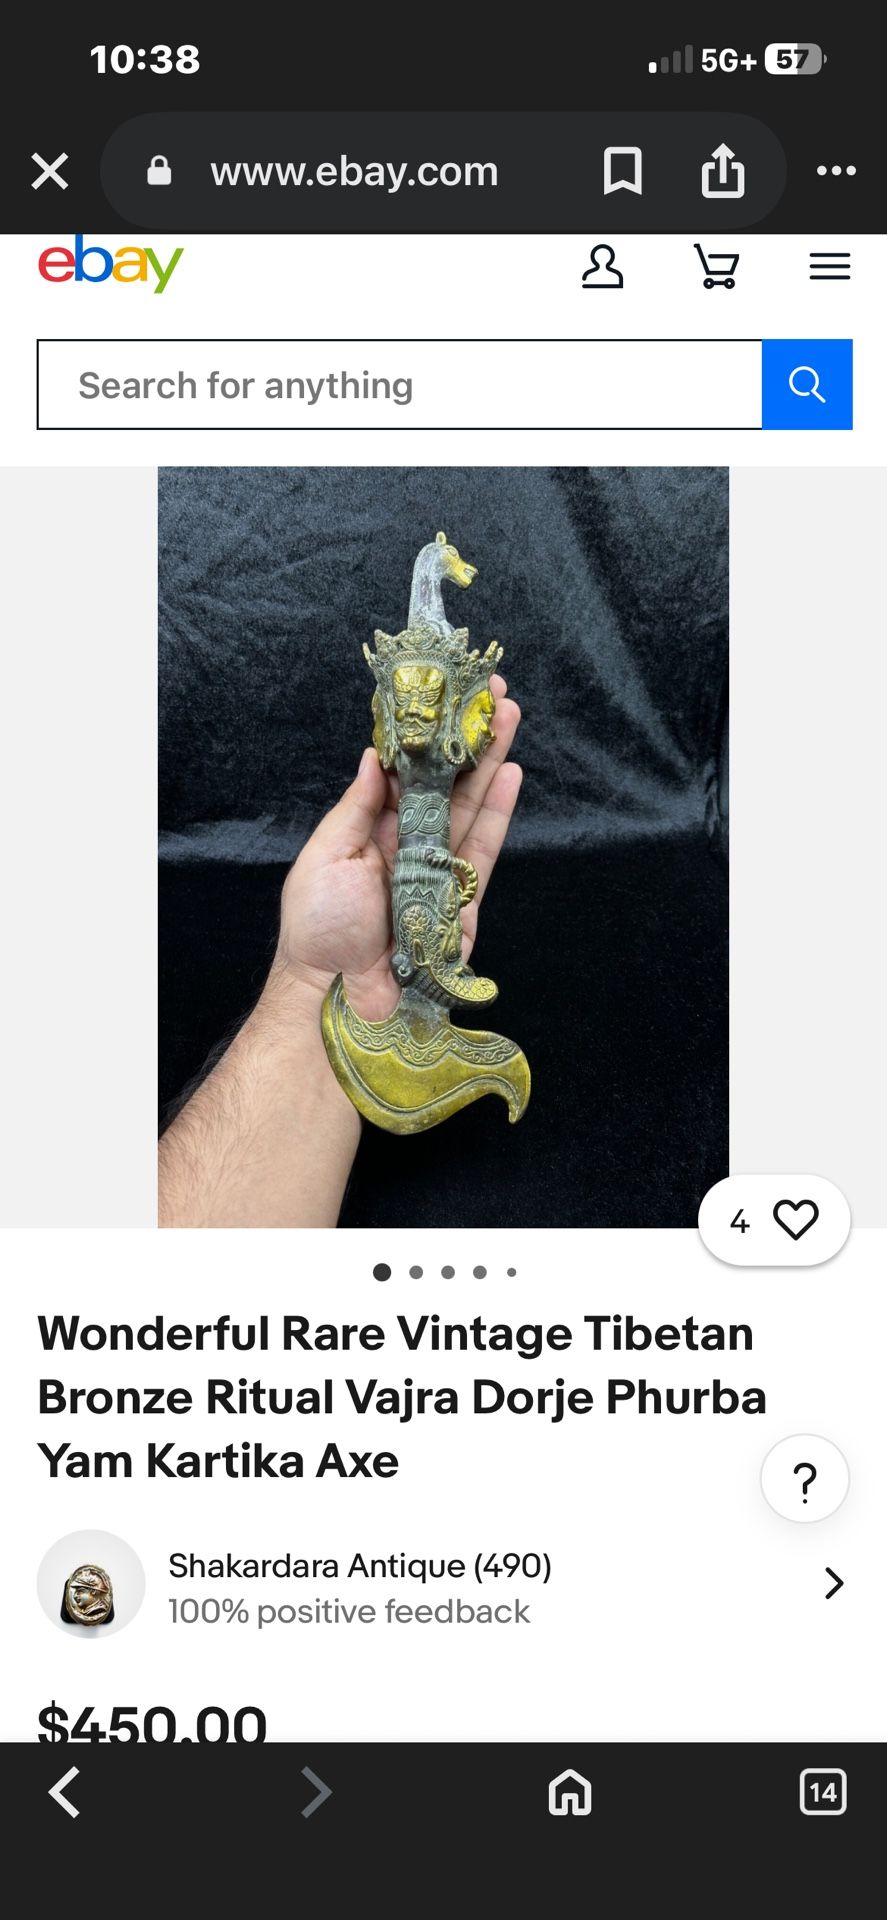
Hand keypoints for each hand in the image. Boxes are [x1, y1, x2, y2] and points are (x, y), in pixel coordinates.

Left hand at [270, 674, 521, 1020]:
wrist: (338, 998)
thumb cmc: (320, 929)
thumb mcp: (326, 856)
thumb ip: (358, 806)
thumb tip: (376, 755)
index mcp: (371, 832)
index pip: (405, 773)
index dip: (426, 735)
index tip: (445, 696)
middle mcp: (408, 846)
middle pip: (446, 784)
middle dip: (470, 739)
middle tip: (493, 693)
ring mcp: (437, 871)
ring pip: (470, 808)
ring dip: (491, 762)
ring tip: (510, 718)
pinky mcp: (462, 901)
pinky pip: (483, 852)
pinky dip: (498, 813)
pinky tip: (510, 775)